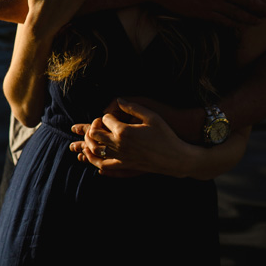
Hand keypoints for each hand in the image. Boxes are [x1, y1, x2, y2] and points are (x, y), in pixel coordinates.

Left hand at [69, 98, 192, 177]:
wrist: (176, 158)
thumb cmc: (166, 135)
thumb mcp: (151, 116)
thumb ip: (133, 107)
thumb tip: (118, 100)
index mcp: (124, 131)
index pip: (105, 119)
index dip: (106, 116)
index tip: (111, 116)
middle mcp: (118, 144)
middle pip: (94, 134)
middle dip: (93, 127)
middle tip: (98, 125)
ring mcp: (120, 157)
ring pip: (95, 150)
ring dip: (88, 143)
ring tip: (89, 139)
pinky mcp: (124, 166)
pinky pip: (104, 165)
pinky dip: (94, 160)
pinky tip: (93, 156)